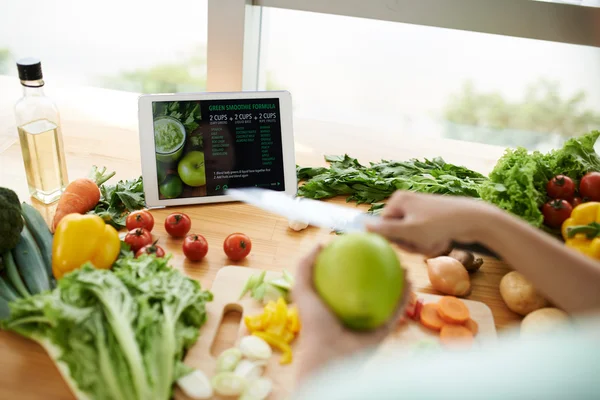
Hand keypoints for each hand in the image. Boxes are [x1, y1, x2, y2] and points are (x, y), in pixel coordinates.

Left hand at [292, 245, 411, 382]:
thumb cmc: (313, 324)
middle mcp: (354, 312)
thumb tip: (320, 244)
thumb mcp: (302, 290)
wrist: (328, 355)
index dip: (357, 263)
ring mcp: (369, 323)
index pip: (348, 279)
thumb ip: (305, 266)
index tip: (364, 246)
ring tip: (404, 266)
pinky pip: (396, 312)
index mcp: (336, 304)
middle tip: (387, 254)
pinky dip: (404, 298)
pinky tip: (409, 282)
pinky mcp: (382, 332)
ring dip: (399, 284)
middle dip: (381, 271)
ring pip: (389, 299)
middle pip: (371, 287)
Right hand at [367, 191, 491, 256]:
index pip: (384, 225)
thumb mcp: (409, 231)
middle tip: (424, 244)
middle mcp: (407, 202)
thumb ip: (385, 230)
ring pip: (412, 237)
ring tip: (436, 243)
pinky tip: (443, 241)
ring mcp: (420, 209)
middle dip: (411, 243)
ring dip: (423, 245)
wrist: (474, 219)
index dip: (395, 238)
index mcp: (398, 200)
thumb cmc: (439, 224)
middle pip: (398, 232)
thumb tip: (363, 225)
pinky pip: (424, 235)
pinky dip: (432, 242)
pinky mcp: (432, 217)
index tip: (408, 242)